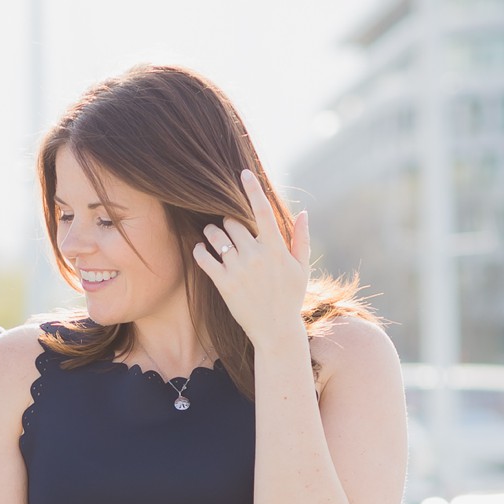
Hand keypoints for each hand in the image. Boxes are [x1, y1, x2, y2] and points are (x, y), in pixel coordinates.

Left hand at [192, 167, 309, 346]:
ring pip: (216, 236)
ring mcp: (238, 269)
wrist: (276, 330)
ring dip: (212, 232)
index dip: (253, 189)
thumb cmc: (290, 298)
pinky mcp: (224, 283)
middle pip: (233, 221)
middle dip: (228, 220)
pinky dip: (200, 250)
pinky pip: (204, 258)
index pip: (262, 210)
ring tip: (213, 235)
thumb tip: (303, 213)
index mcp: (275, 248)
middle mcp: (256, 255)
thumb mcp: (301, 268)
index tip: (244, 173)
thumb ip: (301, 239)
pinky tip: (201, 249)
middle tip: (228, 226)